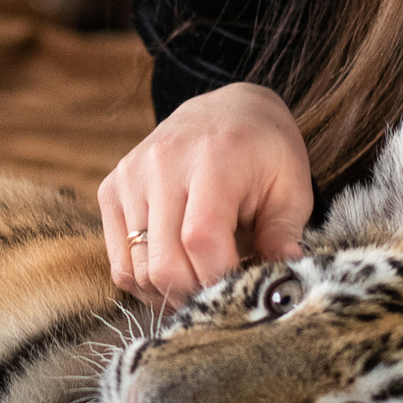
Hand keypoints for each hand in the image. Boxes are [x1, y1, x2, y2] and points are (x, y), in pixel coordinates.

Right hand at [97, 82, 312, 302]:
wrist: (229, 108)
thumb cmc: (266, 151)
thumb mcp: (292, 187)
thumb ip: (284, 236)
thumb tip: (282, 287)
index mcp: (213, 158)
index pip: (201, 239)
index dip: (220, 279)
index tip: (242, 289)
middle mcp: (162, 163)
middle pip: (164, 263)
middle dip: (196, 294)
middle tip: (222, 294)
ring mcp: (130, 175)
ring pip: (137, 270)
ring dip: (169, 292)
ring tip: (200, 282)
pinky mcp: (111, 189)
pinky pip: (119, 260)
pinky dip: (144, 280)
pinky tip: (175, 270)